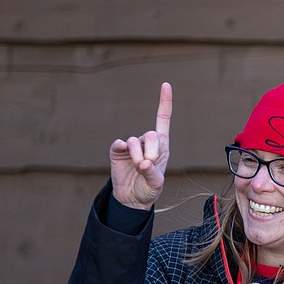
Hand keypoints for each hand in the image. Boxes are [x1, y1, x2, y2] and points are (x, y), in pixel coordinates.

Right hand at [110, 82, 171, 209]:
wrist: (132, 199)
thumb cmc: (149, 189)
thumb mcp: (156, 183)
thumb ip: (152, 173)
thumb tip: (144, 163)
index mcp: (161, 145)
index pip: (163, 119)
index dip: (164, 102)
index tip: (165, 84)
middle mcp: (146, 142)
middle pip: (151, 134)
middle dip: (152, 151)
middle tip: (149, 166)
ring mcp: (131, 146)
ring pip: (135, 141)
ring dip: (138, 156)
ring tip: (139, 169)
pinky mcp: (117, 151)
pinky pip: (119, 144)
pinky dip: (121, 147)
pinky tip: (122, 151)